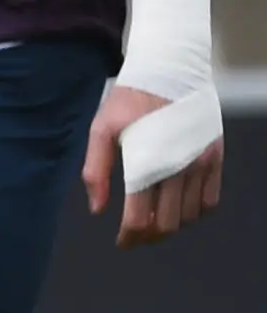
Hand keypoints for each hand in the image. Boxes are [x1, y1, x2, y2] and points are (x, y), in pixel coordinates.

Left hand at [83, 85, 225, 246]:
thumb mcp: (101, 129)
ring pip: (190, 215)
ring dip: (171, 224)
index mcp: (146, 163)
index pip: (139, 217)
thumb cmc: (129, 100)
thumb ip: (96, 171)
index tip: (122, 242)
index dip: (129, 237)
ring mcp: (201, 163)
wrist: (170, 71)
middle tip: (136, 235)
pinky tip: (179, 206)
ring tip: (155, 221)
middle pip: (167, 222)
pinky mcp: (215, 156)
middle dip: (149, 235)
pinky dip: (196, 211)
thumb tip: (97, 209)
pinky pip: (211, 199)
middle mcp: (178, 168)